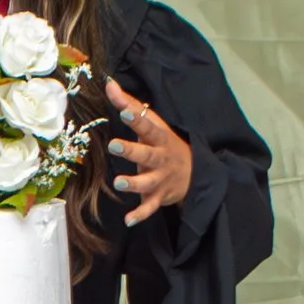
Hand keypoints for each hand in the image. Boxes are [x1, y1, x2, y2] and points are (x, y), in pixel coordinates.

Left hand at [105, 78, 191, 226]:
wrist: (195, 174)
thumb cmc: (165, 144)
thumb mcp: (153, 124)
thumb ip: (129, 105)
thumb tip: (108, 83)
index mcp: (159, 138)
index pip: (148, 127)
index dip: (136, 119)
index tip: (124, 112)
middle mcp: (161, 159)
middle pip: (147, 154)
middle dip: (132, 150)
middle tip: (114, 145)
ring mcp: (161, 179)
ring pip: (148, 182)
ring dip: (134, 183)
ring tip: (119, 182)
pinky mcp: (159, 198)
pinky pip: (150, 207)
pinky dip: (140, 214)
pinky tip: (128, 220)